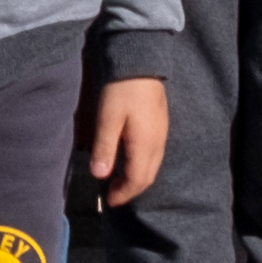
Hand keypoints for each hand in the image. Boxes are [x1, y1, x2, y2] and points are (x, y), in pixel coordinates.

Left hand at [84, 76, 170, 208]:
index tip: (108, 201)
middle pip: (147, 177)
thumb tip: (99, 176)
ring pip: (153, 166)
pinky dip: (142, 165)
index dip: (123, 193)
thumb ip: (104, 147)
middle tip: (113, 195)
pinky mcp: (161, 124)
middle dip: (131, 190)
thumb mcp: (107, 118)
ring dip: (137, 178)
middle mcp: (158, 143)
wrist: (141, 60)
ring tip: (119, 181)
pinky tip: (130, 160)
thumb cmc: (122, 89)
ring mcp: (162, 133)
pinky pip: (155, 155)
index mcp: (145, 144)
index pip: (136, 180)